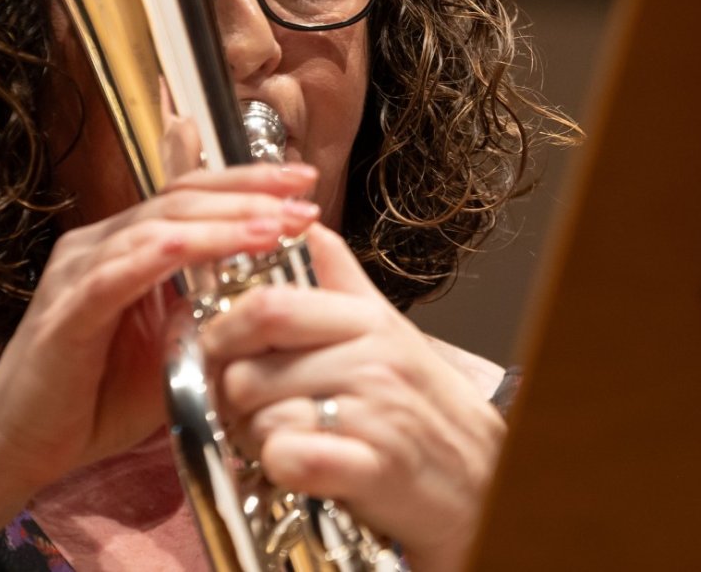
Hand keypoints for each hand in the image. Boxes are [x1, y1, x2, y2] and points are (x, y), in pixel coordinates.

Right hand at [0, 163, 323, 492]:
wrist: (25, 446)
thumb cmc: (97, 399)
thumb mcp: (172, 348)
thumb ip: (209, 313)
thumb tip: (269, 292)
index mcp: (126, 246)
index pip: (192, 196)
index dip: (249, 184)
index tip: (305, 183)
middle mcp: (99, 244)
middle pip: (181, 197)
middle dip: (249, 192)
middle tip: (304, 193)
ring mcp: (79, 270)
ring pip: (158, 226)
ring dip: (222, 223)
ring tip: (274, 225)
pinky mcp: (67, 308)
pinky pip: (117, 271)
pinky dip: (162, 254)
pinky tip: (200, 246)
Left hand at [203, 224, 506, 570]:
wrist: (482, 476)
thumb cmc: (425, 406)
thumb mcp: (387, 329)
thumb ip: (341, 279)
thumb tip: (307, 225)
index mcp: (365, 320)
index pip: (268, 305)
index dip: (224, 330)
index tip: (218, 351)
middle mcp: (371, 358)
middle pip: (249, 368)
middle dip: (230, 395)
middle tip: (244, 409)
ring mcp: (375, 412)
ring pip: (262, 418)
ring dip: (255, 438)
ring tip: (281, 439)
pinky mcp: (375, 467)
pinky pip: (290, 458)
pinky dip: (280, 467)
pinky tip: (300, 465)